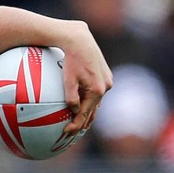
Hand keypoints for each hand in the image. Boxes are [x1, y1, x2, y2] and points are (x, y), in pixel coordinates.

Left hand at [57, 20, 112, 137]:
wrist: (80, 38)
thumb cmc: (71, 58)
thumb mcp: (67, 80)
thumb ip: (70, 97)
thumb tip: (72, 111)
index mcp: (97, 90)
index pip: (85, 114)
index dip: (76, 125)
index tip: (65, 132)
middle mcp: (106, 87)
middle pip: (94, 111)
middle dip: (83, 123)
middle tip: (72, 134)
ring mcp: (108, 81)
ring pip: (97, 103)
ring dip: (89, 114)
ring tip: (80, 125)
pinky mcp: (106, 76)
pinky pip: (97, 94)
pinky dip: (91, 102)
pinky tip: (83, 106)